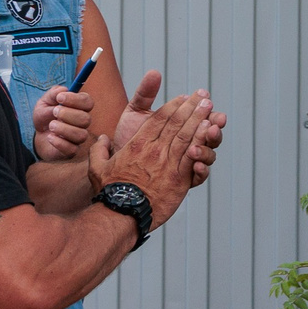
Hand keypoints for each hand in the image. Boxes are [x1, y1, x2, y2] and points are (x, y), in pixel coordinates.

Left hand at [33, 87, 93, 160]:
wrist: (37, 135)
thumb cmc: (45, 116)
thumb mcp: (44, 102)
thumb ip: (52, 94)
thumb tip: (63, 90)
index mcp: (79, 108)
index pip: (88, 102)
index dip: (75, 99)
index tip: (60, 98)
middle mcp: (82, 123)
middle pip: (86, 119)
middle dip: (68, 114)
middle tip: (54, 112)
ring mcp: (78, 137)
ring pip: (81, 135)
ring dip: (64, 129)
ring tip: (51, 125)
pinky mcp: (72, 151)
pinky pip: (72, 149)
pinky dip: (59, 142)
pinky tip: (50, 137)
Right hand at [89, 92, 209, 231]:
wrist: (122, 214)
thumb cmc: (109, 191)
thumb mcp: (97, 167)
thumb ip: (99, 150)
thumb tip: (102, 139)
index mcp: (137, 144)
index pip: (159, 119)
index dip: (173, 106)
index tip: (183, 97)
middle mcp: (154, 150)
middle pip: (177, 123)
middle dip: (192, 106)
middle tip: (204, 95)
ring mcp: (168, 163)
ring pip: (187, 135)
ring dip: (200, 118)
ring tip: (210, 107)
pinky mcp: (179, 178)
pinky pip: (193, 155)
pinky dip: (202, 141)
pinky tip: (210, 130)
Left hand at [114, 71, 225, 186]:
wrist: (116, 165)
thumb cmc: (126, 139)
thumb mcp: (135, 114)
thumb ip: (145, 94)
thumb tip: (154, 73)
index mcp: (182, 127)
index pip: (201, 116)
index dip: (206, 109)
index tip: (207, 99)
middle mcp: (189, 144)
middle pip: (210, 135)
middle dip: (214, 127)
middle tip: (214, 121)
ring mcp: (187, 162)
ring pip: (208, 155)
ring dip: (208, 148)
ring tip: (199, 144)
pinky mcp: (183, 180)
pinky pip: (199, 176)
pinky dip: (201, 170)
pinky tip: (196, 165)